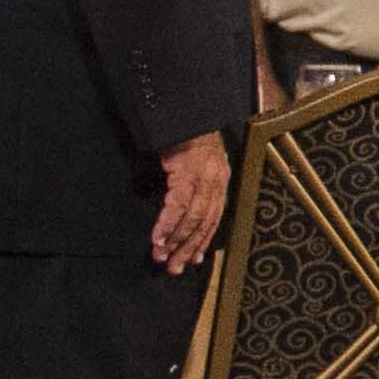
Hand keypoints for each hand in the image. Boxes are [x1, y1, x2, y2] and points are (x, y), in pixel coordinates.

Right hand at [151, 131, 233, 274]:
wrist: (185, 110)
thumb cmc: (186, 135)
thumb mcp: (196, 161)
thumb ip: (193, 184)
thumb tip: (181, 210)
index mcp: (220, 179)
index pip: (214, 218)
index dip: (203, 240)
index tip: (193, 260)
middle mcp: (216, 180)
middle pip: (204, 222)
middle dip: (188, 247)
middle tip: (174, 268)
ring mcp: (203, 176)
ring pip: (192, 217)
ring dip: (175, 241)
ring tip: (161, 257)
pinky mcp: (186, 171)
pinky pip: (177, 204)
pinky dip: (167, 224)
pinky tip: (158, 238)